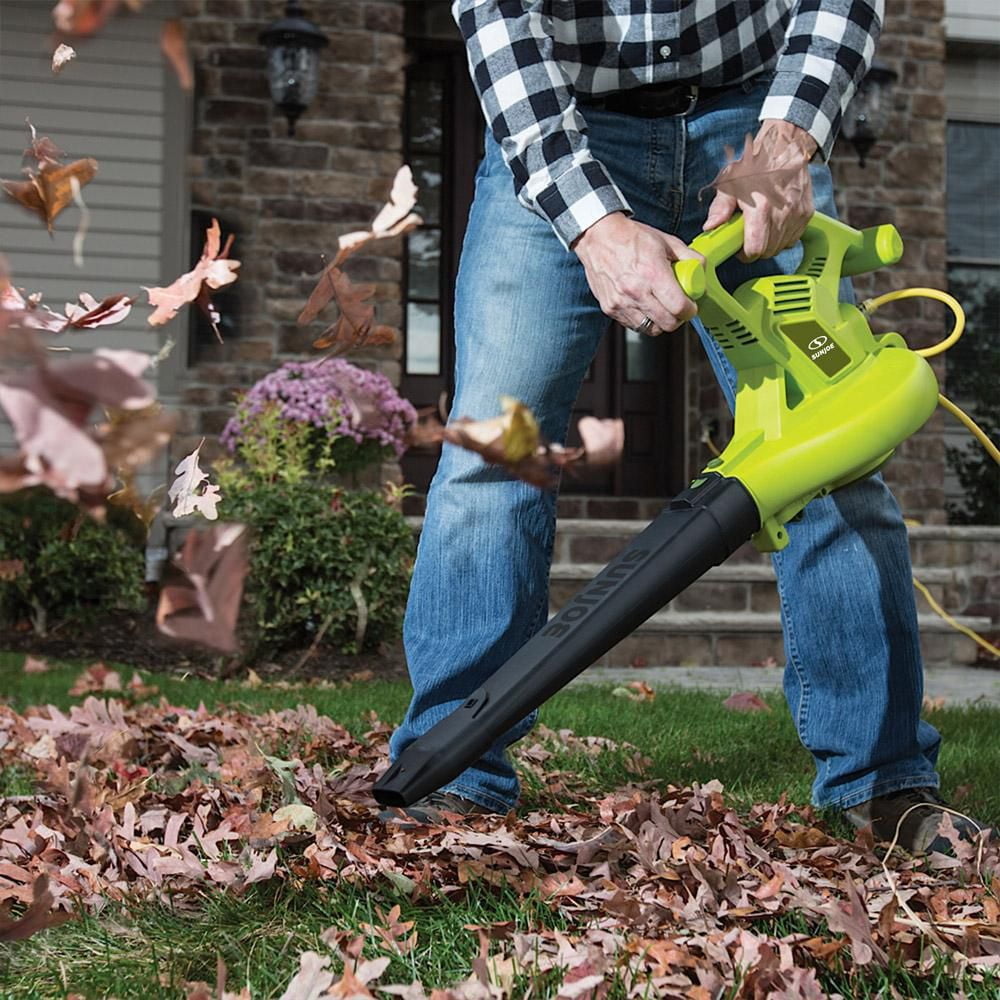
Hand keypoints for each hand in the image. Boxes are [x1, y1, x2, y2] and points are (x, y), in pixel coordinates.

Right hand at [572, 213, 702, 334]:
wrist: (598, 237)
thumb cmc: (630, 237)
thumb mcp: (666, 241)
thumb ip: (689, 257)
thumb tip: (701, 270)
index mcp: (653, 274)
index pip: (679, 307)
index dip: (690, 310)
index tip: (691, 307)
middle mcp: (636, 292)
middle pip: (667, 324)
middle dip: (677, 319)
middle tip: (677, 308)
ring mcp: (621, 303)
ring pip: (650, 328)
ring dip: (659, 321)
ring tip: (660, 307)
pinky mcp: (610, 308)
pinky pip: (633, 325)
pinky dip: (642, 319)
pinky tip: (644, 305)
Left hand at [703, 119, 817, 260]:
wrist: (785, 144)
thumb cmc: (755, 162)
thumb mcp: (730, 181)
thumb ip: (720, 207)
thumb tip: (710, 227)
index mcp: (762, 207)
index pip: (755, 250)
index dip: (744, 253)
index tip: (739, 247)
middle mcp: (783, 213)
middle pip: (768, 251)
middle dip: (755, 248)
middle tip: (747, 235)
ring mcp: (798, 213)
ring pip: (781, 247)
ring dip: (769, 243)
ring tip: (761, 225)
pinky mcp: (807, 212)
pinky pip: (794, 237)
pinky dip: (783, 236)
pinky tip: (775, 222)